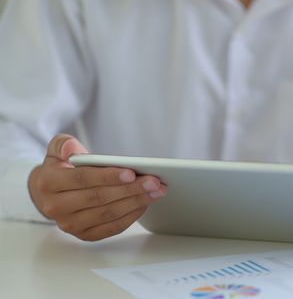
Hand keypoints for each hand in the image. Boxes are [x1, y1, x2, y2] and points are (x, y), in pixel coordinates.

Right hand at [28, 134, 166, 240]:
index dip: (108, 176)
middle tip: (154, 182)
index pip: (83, 179)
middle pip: (100, 198)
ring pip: (109, 214)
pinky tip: (145, 203)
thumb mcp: (57, 149)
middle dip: (131, 189)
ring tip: (156, 191)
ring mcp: (70, 224)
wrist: (49, 193)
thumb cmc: (61, 168)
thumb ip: (64, 144)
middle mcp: (56, 207)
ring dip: (136, 202)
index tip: (132, 173)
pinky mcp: (84, 235)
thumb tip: (72, 150)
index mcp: (49, 183)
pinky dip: (131, 216)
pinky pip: (112, 227)